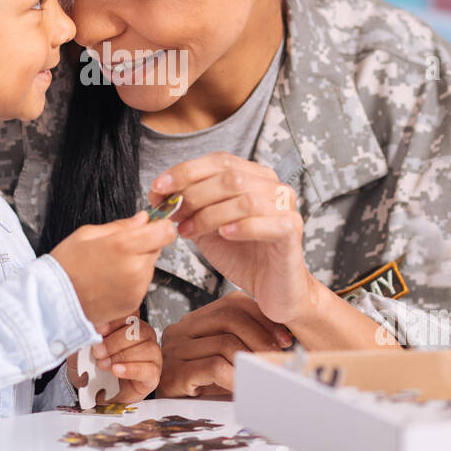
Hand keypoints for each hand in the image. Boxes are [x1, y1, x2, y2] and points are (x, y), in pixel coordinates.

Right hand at [49, 211, 177, 326]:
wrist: (54, 301)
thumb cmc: (66, 267)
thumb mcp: (87, 234)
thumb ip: (121, 226)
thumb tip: (142, 219)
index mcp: (124, 246)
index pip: (165, 231)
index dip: (160, 226)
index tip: (153, 226)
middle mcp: (135, 268)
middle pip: (157, 248)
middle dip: (144, 245)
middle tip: (118, 248)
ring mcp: (136, 288)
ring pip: (149, 266)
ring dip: (137, 263)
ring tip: (110, 266)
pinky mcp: (134, 302)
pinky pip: (142, 284)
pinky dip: (132, 280)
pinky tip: (110, 280)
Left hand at [66, 314, 161, 403]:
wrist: (103, 391)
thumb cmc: (98, 367)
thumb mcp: (88, 349)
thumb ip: (90, 339)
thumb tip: (86, 331)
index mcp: (131, 324)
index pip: (130, 314)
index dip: (115, 320)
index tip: (98, 329)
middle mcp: (145, 336)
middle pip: (139, 330)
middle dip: (115, 341)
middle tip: (98, 351)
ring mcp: (152, 355)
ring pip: (147, 348)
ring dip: (122, 356)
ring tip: (104, 364)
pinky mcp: (153, 374)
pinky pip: (148, 369)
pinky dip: (130, 369)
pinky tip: (116, 370)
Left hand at [150, 153, 317, 324]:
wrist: (273, 289)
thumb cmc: (243, 256)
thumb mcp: (208, 227)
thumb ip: (189, 208)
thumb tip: (159, 193)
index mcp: (254, 177)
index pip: (219, 161)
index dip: (186, 171)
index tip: (159, 187)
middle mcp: (273, 187)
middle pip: (229, 178)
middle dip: (193, 195)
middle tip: (172, 215)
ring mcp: (286, 207)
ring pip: (244, 200)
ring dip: (209, 215)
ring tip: (188, 231)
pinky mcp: (291, 231)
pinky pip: (267, 223)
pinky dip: (241, 227)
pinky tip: (223, 234)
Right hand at [154, 293, 292, 396]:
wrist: (167, 415)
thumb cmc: (202, 387)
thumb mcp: (224, 358)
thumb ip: (243, 342)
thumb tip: (282, 340)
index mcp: (195, 321)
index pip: (232, 303)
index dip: (262, 318)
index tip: (284, 338)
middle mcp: (181, 330)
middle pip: (229, 317)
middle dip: (261, 336)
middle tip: (276, 355)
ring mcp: (174, 351)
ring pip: (225, 343)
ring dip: (250, 360)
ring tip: (262, 373)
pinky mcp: (174, 373)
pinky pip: (215, 367)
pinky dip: (236, 377)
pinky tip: (243, 386)